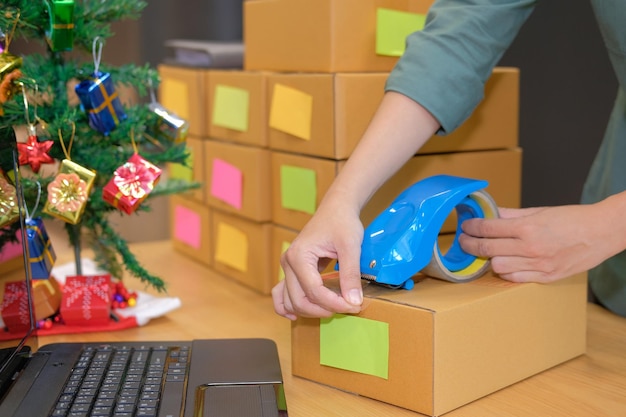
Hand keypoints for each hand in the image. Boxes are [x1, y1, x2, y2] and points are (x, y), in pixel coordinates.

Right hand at [272, 198, 364, 319]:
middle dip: (323, 309)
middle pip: (299, 300)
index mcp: (299, 256)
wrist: (336, 209)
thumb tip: (354, 301)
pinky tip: (298, 315)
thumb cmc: (342, 223)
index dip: (334, 303)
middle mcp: (287, 263)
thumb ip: (351, 275)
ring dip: (309, 311)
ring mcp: (287, 267)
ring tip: (332, 310)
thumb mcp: (351, 247)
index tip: (354, 306)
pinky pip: (282, 294)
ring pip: (290, 301)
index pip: (314, 291)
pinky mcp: (291, 270)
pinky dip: (288, 306)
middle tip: (348, 308)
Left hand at [458, 203, 624, 282]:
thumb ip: (511, 214)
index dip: (471, 228)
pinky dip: (505, 272)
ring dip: (488, 260)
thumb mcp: (539, 211)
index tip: (466, 227)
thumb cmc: (572, 218)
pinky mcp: (546, 277)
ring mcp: (538, 265)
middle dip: (470, 245)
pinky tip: (504, 264)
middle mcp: (531, 248)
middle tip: (465, 241)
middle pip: (487, 250)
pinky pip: (515, 278)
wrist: (602, 232)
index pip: (487, 229)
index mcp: (527, 228)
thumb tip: (490, 212)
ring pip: (497, 268)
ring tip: (487, 252)